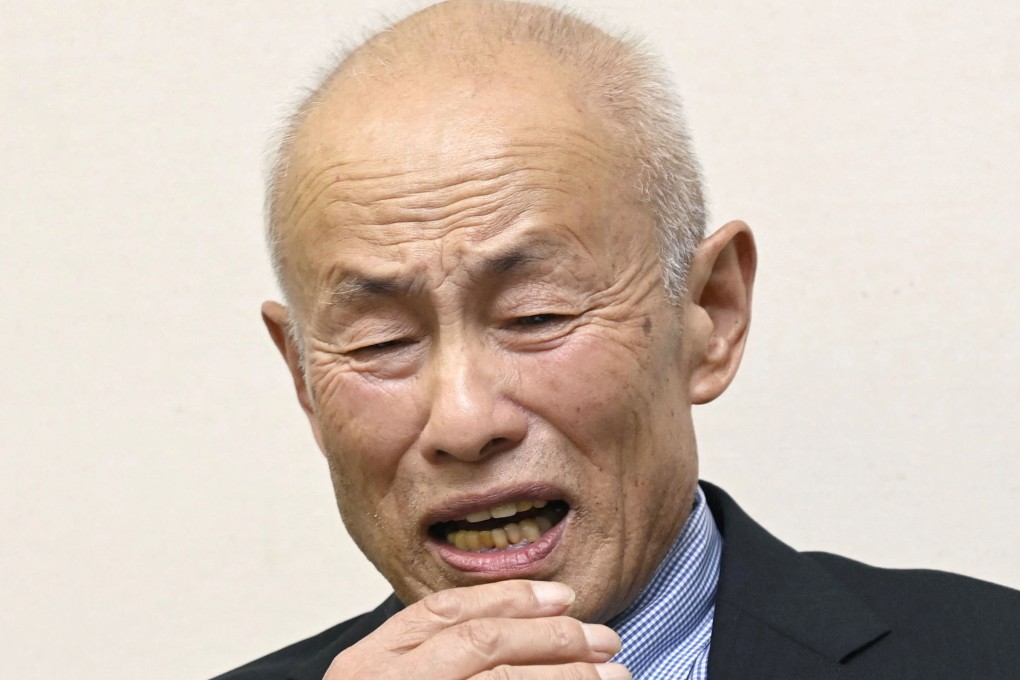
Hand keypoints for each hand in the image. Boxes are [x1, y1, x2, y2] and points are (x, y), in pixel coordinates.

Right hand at [324, 580, 629, 678]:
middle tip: (606, 641)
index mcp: (368, 665)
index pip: (443, 612)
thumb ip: (438, 664)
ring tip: (612, 677)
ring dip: (566, 675)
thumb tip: (531, 637)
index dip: (508, 599)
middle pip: (482, 643)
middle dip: (552, 637)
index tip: (563, 598)